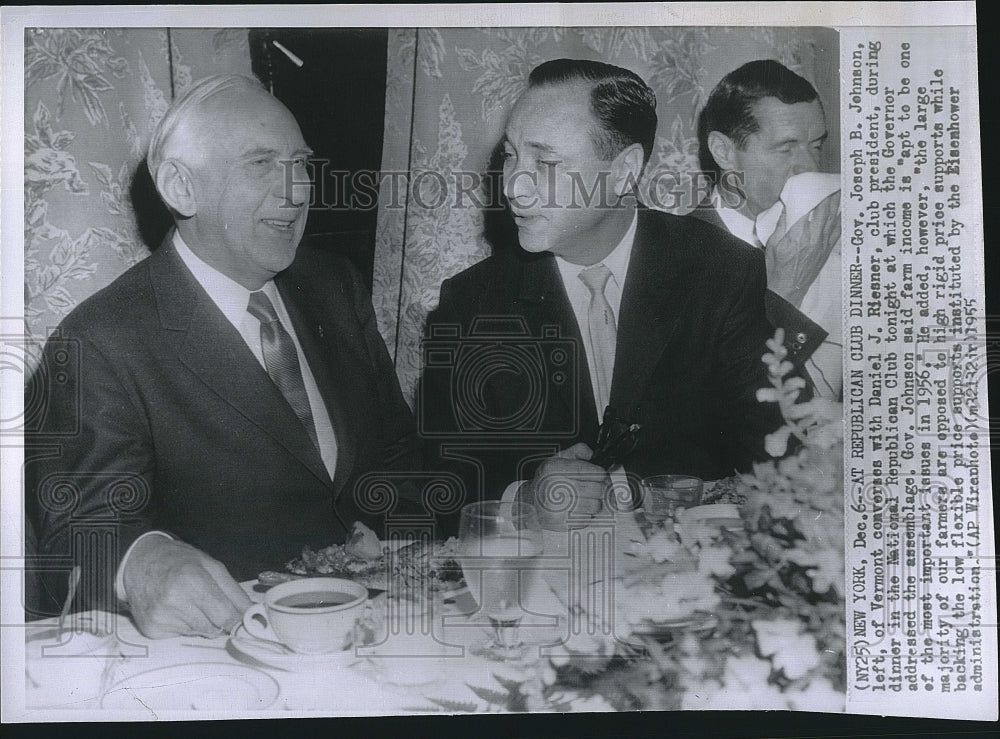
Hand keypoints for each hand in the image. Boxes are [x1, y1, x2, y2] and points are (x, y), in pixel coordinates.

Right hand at [122, 536, 251, 638]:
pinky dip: (184, 625)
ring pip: (199, 633)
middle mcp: (174, 601)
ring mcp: (160, 617)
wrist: (141, 563)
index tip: (241, 619)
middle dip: (219, 620)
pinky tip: (175, 609)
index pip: (225, 616)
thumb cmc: (181, 562)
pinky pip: (181, 635)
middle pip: (214, 629)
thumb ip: (234, 592)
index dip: (236, 619)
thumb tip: (252, 614)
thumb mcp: (212, 566)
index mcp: (193, 580)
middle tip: (211, 604)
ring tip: (189, 602)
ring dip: (201, 622)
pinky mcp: (151, 629)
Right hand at [521, 443, 607, 529]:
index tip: (600, 475)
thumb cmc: (546, 480)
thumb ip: (577, 451)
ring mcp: (558, 506)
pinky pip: (587, 519)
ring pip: (595, 506)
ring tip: (585, 499)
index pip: (591, 471)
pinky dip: (585, 515)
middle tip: (593, 488)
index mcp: (555, 469)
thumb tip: (592, 454)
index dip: (600, 474)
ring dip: (594, 503)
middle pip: (597, 489)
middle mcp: (555, 486)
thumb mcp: (558, 459)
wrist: (530, 502)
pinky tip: (577, 509)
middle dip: (598, 488)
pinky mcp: (561, 523)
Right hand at [765, 189, 840, 307]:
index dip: (813, 189)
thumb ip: (782, 223)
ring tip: (841, 188)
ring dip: (837, 202)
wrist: (788, 289)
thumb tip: (787, 205)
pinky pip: (836, 229)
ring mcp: (823, 242)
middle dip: (829, 192)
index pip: (809, 204)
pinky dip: (840, 217)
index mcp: (798, 232)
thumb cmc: (776, 267)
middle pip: (825, 207)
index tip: (814, 178)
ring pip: (833, 216)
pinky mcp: (826, 249)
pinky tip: (842, 210)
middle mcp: (814, 235)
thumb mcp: (773, 243)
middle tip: (833, 179)